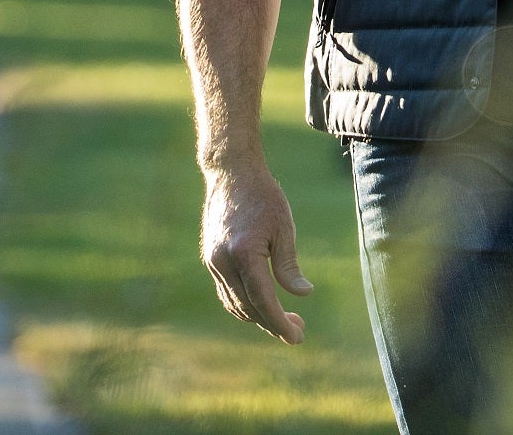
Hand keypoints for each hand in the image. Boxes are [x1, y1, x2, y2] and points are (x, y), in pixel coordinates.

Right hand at [200, 161, 312, 342]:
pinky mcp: (210, 259)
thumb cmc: (263, 197)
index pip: (263, 301)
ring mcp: (213, 262)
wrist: (231, 174)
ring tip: (284, 319)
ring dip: (258, 317)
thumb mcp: (284, 227)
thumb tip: (302, 294)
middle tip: (298, 330)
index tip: (297, 338)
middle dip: (272, 324)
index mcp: (244, 254)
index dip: (280, 323)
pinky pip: (226, 292)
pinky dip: (243, 304)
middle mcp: (223, 262)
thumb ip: (289, 265)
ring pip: (235, 304)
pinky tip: (261, 304)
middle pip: (248, 308)